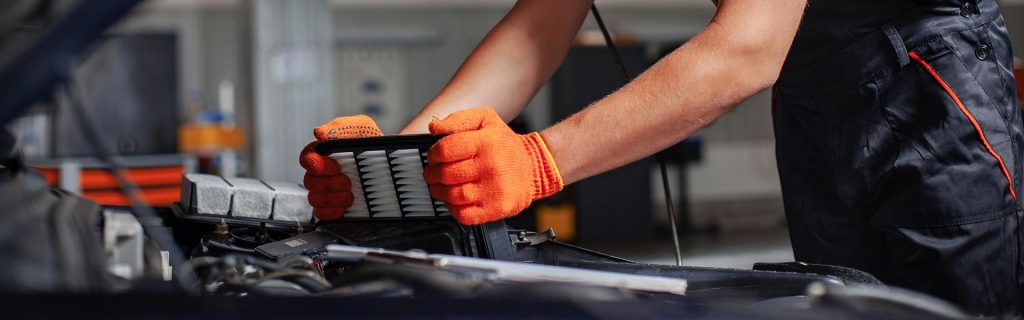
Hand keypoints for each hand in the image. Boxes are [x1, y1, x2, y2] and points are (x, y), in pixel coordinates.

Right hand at [298, 115, 382, 219]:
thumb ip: (341, 127)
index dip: (317, 165)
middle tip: (348, 182)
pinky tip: (345, 206)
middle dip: (329, 184)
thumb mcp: (361, 127)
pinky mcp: (333, 206)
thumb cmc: (372, 142)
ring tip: (350, 195)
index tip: (336, 166)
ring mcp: (325, 190)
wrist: (391, 160)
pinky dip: (331, 212)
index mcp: (322, 152)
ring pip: (314, 198)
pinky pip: (321, 213)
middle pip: (309, 182)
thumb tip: (319, 133)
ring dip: (332, 198)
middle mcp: (321, 172)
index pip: (306, 158)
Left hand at [424, 107, 562, 224]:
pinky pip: (464, 215)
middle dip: (432, 174)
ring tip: (439, 186)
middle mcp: (491, 166)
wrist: (534, 167)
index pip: (445, 150)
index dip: (432, 155)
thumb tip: (434, 127)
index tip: (433, 157)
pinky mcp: (497, 208)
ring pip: (453, 195)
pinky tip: (454, 200)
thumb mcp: (485, 120)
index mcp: (486, 142)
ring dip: (439, 192)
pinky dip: (453, 209)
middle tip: (432, 173)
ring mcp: (495, 190)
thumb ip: (458, 119)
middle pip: (446, 174)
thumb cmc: (505, 145)